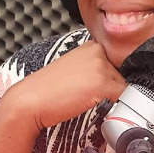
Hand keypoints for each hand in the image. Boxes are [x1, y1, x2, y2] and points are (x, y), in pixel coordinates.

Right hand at [1, 41, 126, 132]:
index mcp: (89, 46)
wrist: (30, 101)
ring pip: (122, 86)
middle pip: (120, 74)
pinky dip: (117, 106)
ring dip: (112, 97)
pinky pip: (123, 97)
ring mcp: (101, 65)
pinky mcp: (102, 82)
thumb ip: (91, 68)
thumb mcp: (72, 69)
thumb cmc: (46, 89)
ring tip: (87, 101)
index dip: (109, 78)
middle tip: (87, 96)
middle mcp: (96, 51)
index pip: (115, 62)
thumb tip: (110, 80)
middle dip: (111, 87)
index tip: (96, 87)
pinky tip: (96, 107)